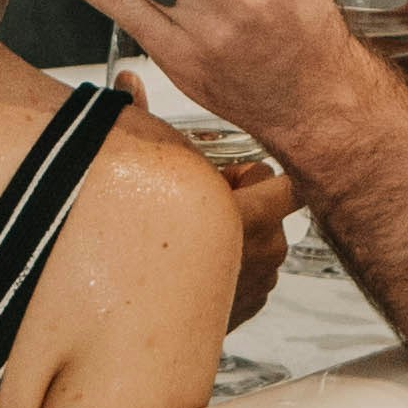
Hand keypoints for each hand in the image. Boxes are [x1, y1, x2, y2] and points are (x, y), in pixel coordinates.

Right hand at [115, 64, 298, 329]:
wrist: (119, 325)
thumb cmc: (130, 246)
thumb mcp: (140, 174)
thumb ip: (141, 121)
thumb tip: (129, 82)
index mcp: (246, 215)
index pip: (288, 185)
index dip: (261, 175)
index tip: (238, 173)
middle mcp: (261, 253)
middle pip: (275, 214)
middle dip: (247, 204)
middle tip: (206, 202)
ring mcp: (256, 287)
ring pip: (266, 248)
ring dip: (243, 238)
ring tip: (199, 234)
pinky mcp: (245, 312)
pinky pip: (253, 280)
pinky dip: (235, 270)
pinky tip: (198, 265)